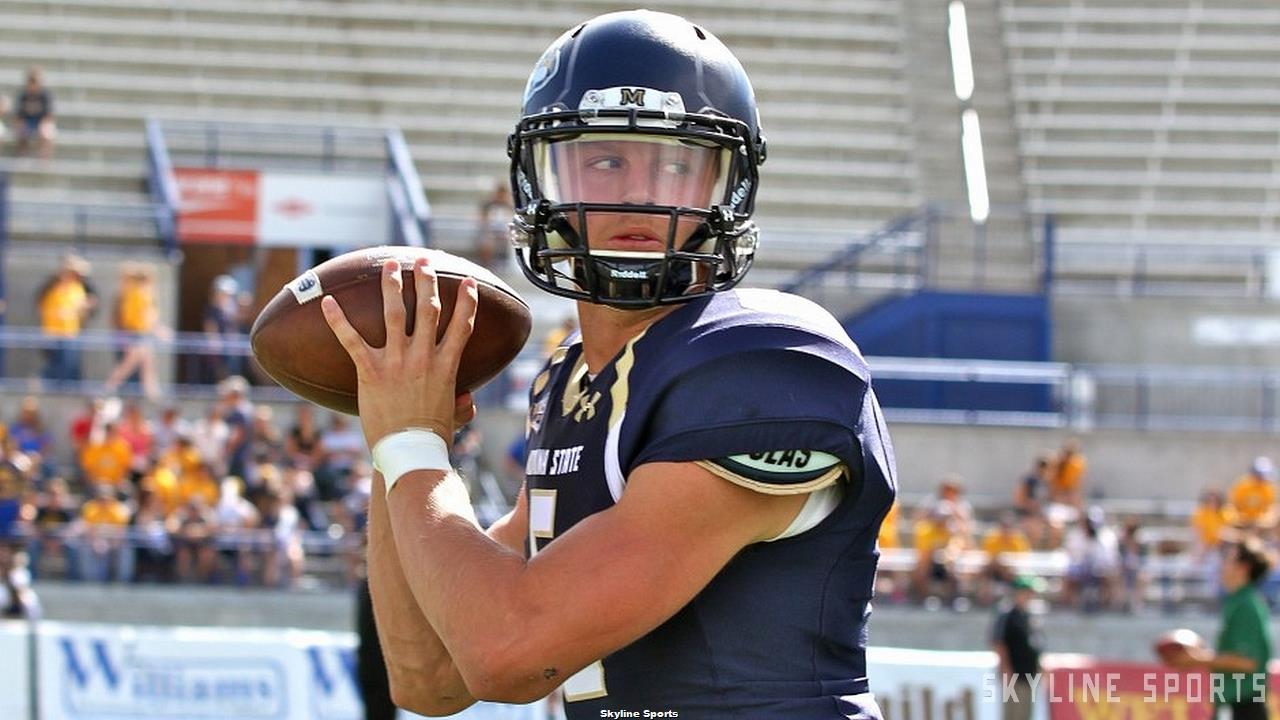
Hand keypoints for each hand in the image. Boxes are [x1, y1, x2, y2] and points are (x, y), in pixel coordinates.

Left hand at [321, 257, 477, 449]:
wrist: (410, 452)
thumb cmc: (432, 438)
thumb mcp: (455, 417)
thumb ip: (463, 403)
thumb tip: (468, 398)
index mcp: (446, 366)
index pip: (462, 326)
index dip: (468, 301)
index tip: (467, 282)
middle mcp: (424, 357)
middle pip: (428, 309)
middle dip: (426, 281)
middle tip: (424, 261)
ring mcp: (397, 362)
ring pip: (395, 313)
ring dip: (393, 286)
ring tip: (391, 265)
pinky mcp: (371, 371)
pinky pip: (352, 340)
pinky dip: (338, 320)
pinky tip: (327, 302)